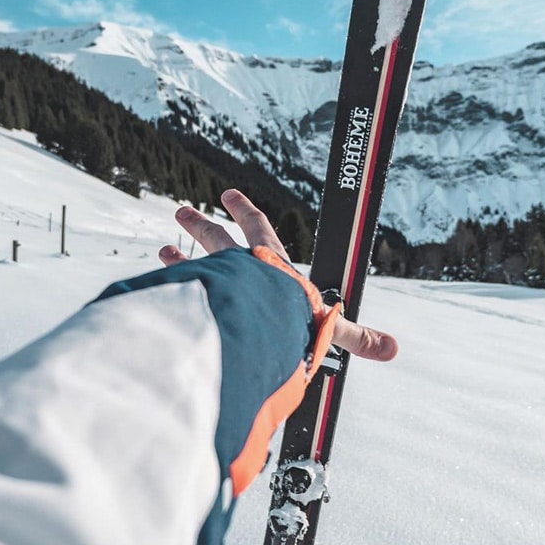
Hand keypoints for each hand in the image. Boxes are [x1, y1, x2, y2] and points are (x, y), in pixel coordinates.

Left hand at [159, 189, 397, 361]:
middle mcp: (238, 268)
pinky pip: (174, 290)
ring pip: (193, 262)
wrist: (254, 326)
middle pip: (218, 239)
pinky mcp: (194, 301)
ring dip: (180, 255)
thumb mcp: (331, 329)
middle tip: (181, 210)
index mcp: (271, 267)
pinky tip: (151, 285)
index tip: (228, 194)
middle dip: (202, 224)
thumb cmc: (294, 322)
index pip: (258, 231)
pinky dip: (163, 286)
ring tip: (164, 250)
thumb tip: (393, 350)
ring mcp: (213, 283)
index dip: (245, 212)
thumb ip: (356, 339)